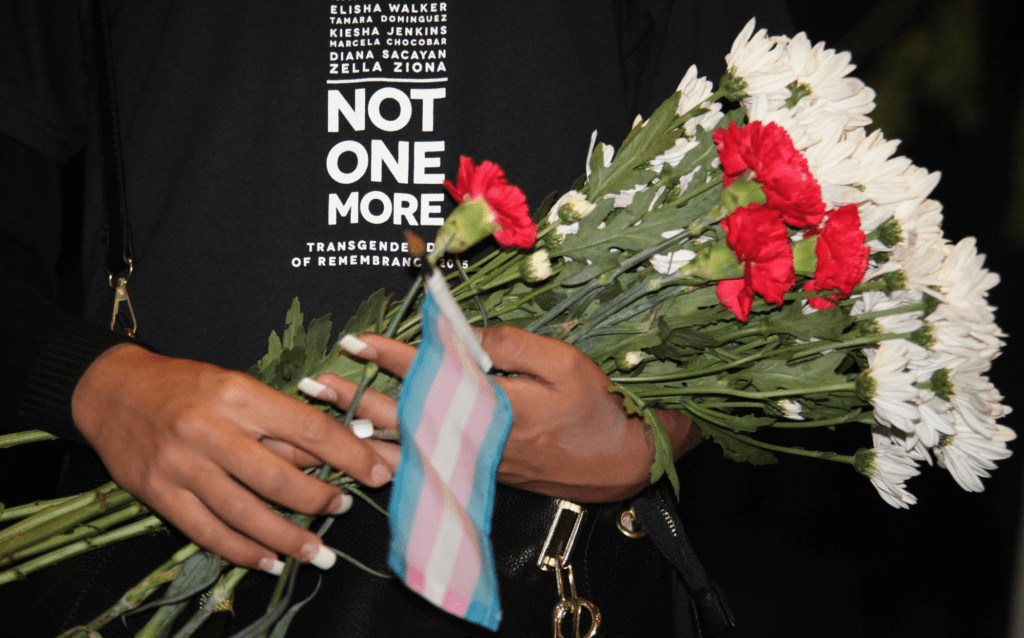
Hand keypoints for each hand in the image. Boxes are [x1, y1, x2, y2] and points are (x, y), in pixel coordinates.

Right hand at [71, 343, 393, 573]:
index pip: (308, 429)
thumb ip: (282, 419)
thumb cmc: (186, 385)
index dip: (349, 456)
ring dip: (288, 538)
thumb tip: (341, 445)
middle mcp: (210, 430)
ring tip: (318, 552)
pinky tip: (269, 561)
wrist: (111, 390)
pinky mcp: (159, 494)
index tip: (378, 473)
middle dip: (320, 500)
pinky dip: (242, 552)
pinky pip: (208, 532)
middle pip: (279, 478)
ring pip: (246, 513)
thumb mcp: (238, 386)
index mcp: (238, 394)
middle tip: (345, 509)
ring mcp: (182, 466)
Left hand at [313, 327, 697, 502]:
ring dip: (366, 433)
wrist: (619, 465)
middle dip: (359, 398)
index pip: (429, 374)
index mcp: (492, 405)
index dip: (391, 355)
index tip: (357, 341)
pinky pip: (427, 468)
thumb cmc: (594, 410)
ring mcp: (475, 461)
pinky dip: (395, 462)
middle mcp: (475, 438)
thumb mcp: (561, 363)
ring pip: (409, 449)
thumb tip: (461, 334)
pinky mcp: (481, 474)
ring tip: (329, 422)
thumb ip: (508, 345)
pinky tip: (372, 459)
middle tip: (318, 384)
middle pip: (405, 416)